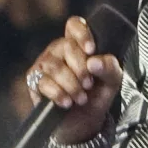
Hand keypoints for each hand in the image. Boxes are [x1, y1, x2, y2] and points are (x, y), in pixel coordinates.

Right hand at [27, 16, 122, 143]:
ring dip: (71, 84)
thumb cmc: (97, 95)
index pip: (74, 25)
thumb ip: (110, 67)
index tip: (91, 50)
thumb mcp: (112, 81)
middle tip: (89, 85)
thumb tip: (94, 61)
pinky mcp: (35, 82)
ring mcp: (45, 64)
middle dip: (80, 67)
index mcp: (78, 44)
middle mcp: (59, 50)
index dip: (82, 33)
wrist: (84, 122)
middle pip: (66, 46)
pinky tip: (67, 102)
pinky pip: (43, 82)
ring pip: (54, 65)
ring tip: (81, 98)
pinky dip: (58, 94)